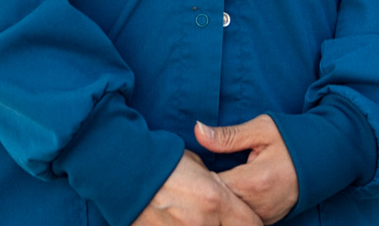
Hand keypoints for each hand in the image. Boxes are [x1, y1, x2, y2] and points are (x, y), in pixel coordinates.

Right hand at [133, 150, 263, 225]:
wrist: (125, 170)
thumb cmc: (162, 160)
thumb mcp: (196, 163)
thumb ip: (215, 183)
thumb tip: (224, 194)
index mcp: (215, 200)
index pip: (252, 225)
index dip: (253, 222)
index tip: (248, 217)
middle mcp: (203, 223)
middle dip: (233, 225)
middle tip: (226, 217)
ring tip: (198, 215)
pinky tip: (182, 219)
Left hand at [193, 115, 298, 224]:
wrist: (326, 156)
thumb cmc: (293, 138)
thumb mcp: (261, 129)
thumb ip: (228, 135)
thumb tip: (197, 131)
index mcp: (253, 181)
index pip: (211, 188)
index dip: (198, 177)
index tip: (192, 163)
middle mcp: (258, 206)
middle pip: (218, 205)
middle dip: (207, 189)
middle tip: (199, 172)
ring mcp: (264, 216)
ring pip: (229, 215)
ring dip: (220, 199)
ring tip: (214, 181)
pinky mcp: (269, 220)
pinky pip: (242, 218)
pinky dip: (233, 206)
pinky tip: (228, 191)